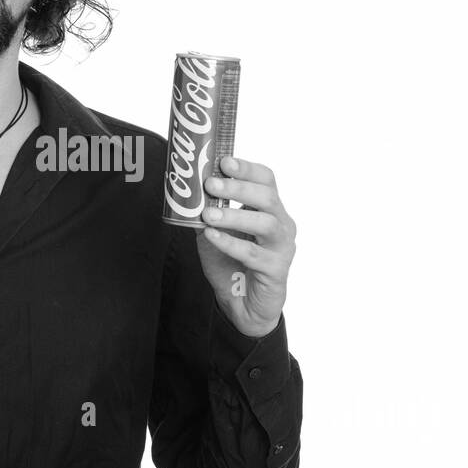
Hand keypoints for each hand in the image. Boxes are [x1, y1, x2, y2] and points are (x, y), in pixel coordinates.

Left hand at [195, 155, 296, 338]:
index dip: (247, 169)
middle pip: (267, 197)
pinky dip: (230, 242)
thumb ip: (208, 212)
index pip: (266, 180)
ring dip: (234, 215)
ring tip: (209, 213)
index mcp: (270, 210)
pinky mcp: (276, 270)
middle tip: (211, 183)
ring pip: (265, 223)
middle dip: (238, 187)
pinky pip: (253, 253)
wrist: (242, 305)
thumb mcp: (215, 232)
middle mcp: (282, 225)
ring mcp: (282, 247)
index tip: (224, 161)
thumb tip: (185, 190)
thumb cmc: (232, 264)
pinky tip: (212, 235)